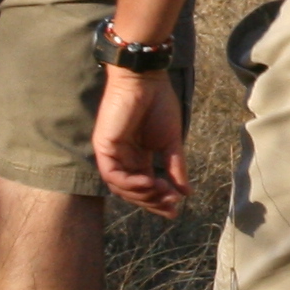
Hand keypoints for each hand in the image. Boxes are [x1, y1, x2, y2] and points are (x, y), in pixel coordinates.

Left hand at [93, 66, 189, 216]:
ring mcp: (111, 153)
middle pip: (132, 192)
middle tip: (171, 205)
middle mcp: (122, 158)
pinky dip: (130, 183)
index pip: (144, 186)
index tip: (176, 209)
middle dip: (152, 202)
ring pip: (121, 187)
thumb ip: (176, 167)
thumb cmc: (159, 104)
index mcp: (137, 157)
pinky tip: (148, 182)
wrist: (146, 80)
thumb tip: (186, 193)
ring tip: (163, 192)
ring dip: (142, 194)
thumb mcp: (171, 141)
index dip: (158, 200)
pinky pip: (112, 174)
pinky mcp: (104, 146)